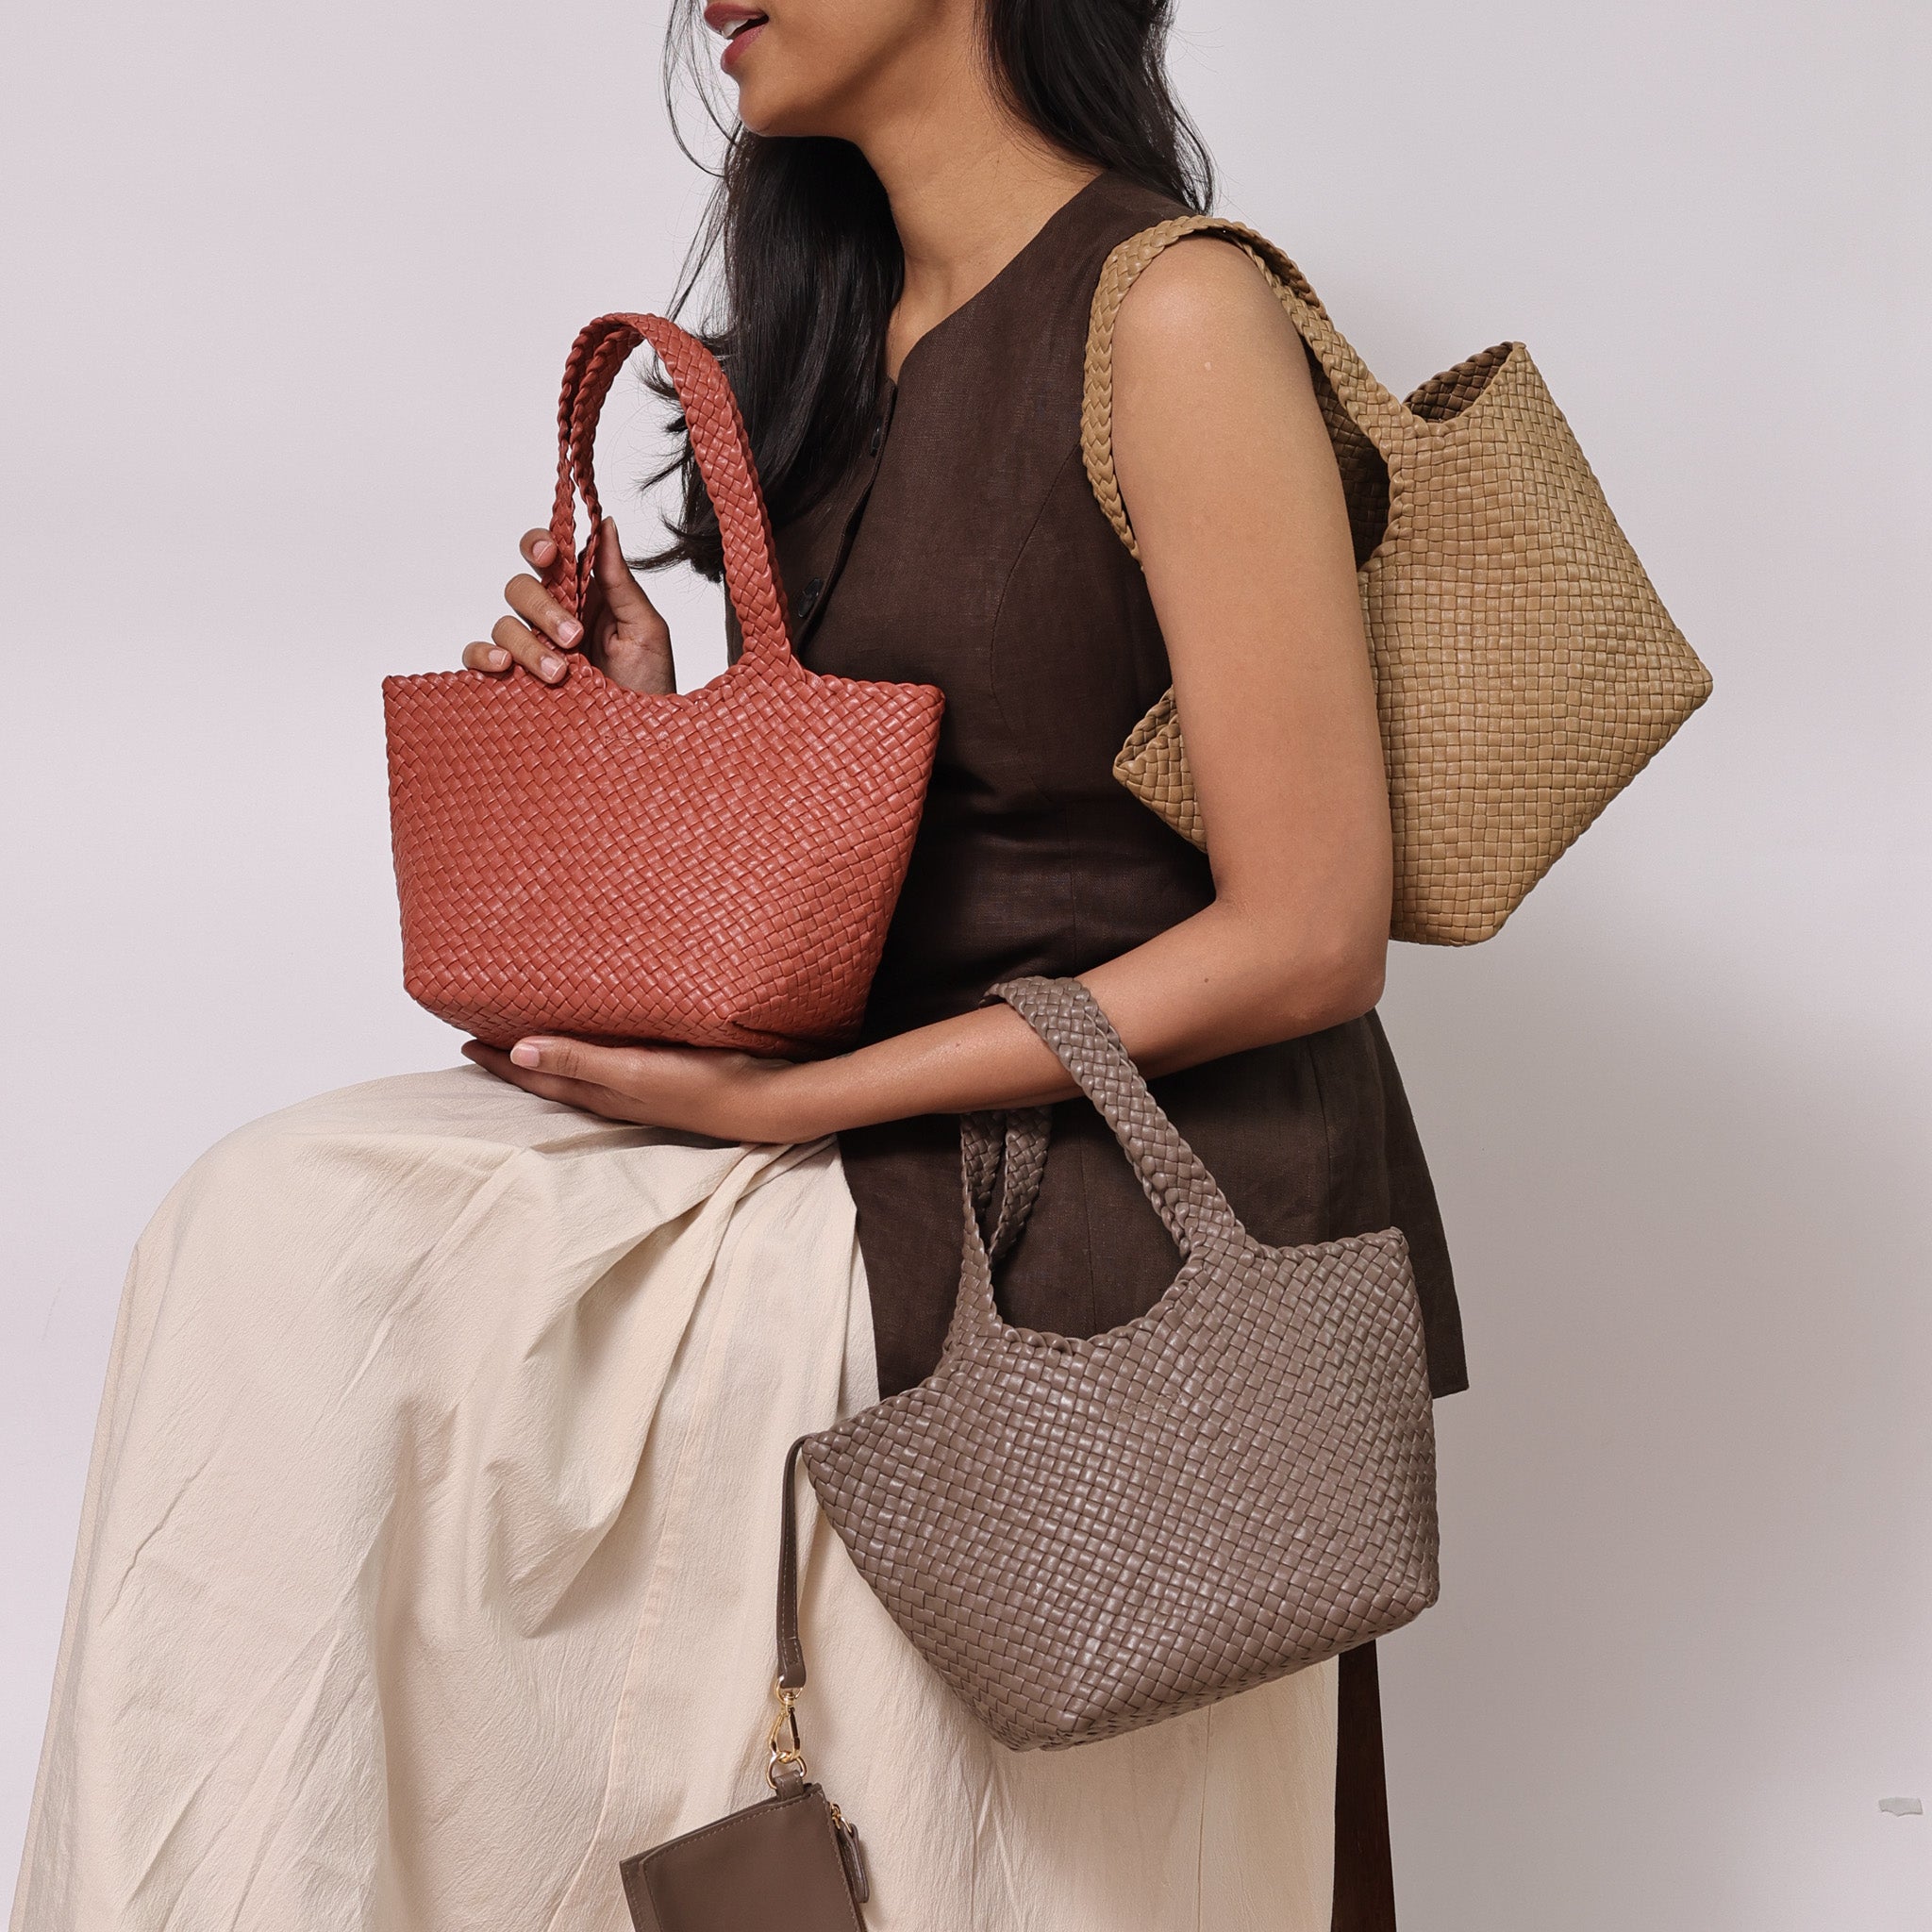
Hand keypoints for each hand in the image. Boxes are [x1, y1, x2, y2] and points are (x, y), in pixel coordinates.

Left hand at [461, 1034, 830, 1144]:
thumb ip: (578, 1060)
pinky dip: (588, 1052)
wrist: (766, 1100)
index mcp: (600, 1093)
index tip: (464, 1042)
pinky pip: (610, 1064)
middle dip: (517, 1061)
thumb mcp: (634, 1071)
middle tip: (485, 1038)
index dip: (499, 1062)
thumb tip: (517, 1052)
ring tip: (528, 1036)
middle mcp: (614, 1094)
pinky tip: (597, 1039)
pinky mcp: (664, 1076)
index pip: (535, 1078)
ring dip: (551, 1056)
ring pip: (579, 1073)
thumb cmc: (705, 1086)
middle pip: (551, 1079)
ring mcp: (640, 1088)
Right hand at [462, 517, 676, 694]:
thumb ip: (620, 580)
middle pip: (521, 588)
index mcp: (585, 597)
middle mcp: (553, 619)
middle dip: (543, 609)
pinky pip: (479, 657)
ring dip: (527, 645)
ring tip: (560, 673)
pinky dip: (483, 656)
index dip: (539, 545)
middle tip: (573, 638)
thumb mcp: (646, 630)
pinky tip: (504, 668)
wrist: (642, 741)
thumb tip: (608, 524)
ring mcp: (532, 650)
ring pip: (504, 624)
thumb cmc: (650, 686)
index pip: (550, 557)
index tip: (548, 554)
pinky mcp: (515, 681)